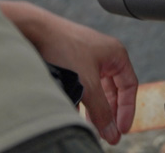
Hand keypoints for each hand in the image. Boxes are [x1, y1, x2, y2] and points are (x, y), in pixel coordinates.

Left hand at [0, 0, 137, 143]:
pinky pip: (82, 83)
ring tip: (91, 126)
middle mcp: (104, 55)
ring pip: (96, 88)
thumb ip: (101, 110)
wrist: (35, 31)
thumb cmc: (63, 47)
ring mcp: (88, 57)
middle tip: (108, 131)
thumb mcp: (88, 84)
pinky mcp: (73, 60)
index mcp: (115, 54)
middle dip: (110, 111)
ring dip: (94, 108)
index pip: (129, 86)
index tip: (121, 129)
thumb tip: (111, 132)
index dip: (127, 109)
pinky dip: (80, 99)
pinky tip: (73, 112)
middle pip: (113, 89)